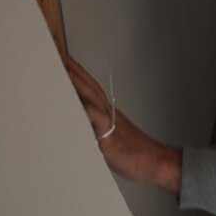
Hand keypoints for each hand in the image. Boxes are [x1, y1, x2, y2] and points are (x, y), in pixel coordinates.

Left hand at [67, 56, 180, 194]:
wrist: (154, 161)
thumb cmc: (133, 153)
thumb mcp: (110, 139)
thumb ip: (95, 130)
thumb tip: (80, 128)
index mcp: (107, 112)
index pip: (90, 88)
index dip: (78, 75)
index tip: (66, 62)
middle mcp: (108, 112)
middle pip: (89, 85)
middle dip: (75, 70)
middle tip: (61, 55)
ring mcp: (109, 121)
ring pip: (92, 96)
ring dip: (78, 82)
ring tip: (65, 69)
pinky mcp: (110, 135)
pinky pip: (98, 119)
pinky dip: (89, 109)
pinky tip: (79, 102)